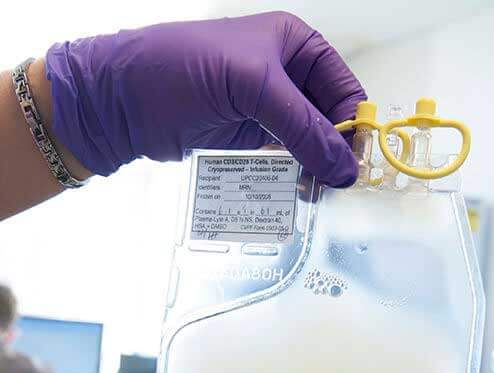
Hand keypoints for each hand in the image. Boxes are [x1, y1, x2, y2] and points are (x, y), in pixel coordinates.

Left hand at [46, 12, 365, 186]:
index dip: (353, 123)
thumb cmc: (184, 69)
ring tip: (322, 191)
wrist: (124, 99)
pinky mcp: (251, 137)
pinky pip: (285, 157)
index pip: (343, 87)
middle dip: (336, 149)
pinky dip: (296, 172)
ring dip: (317, 165)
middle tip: (339, 183)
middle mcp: (286, 75)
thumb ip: (303, 126)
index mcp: (295, 45)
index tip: (355, 161)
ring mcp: (268, 109)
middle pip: (329, 118)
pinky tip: (301, 188)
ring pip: (309, 141)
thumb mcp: (253, 85)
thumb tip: (344, 167)